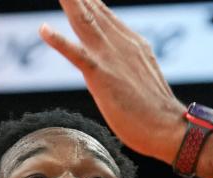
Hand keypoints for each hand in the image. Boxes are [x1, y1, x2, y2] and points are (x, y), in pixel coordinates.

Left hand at [39, 0, 186, 162]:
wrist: (168, 129)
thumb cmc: (155, 110)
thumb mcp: (140, 75)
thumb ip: (126, 62)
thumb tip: (118, 61)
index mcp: (130, 42)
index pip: (102, 12)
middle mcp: (120, 42)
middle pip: (91, 9)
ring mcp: (111, 58)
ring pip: (84, 21)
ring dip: (70, 3)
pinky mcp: (102, 76)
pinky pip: (78, 56)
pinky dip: (60, 42)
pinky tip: (44, 29)